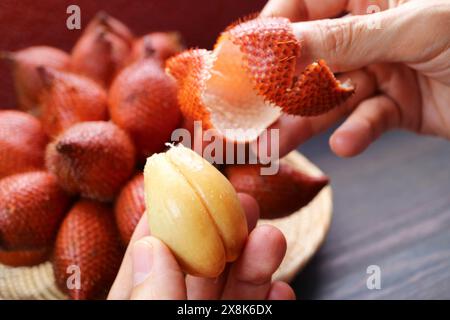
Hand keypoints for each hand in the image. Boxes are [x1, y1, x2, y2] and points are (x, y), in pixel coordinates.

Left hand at [108, 194, 294, 299]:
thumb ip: (149, 297)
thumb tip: (151, 245)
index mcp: (144, 303)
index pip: (149, 260)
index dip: (167, 220)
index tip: (184, 185)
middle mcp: (177, 309)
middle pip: (201, 269)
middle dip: (225, 232)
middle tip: (244, 202)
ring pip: (234, 291)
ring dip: (256, 263)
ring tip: (272, 238)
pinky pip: (258, 316)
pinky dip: (272, 302)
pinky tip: (281, 288)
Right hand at [262, 0, 449, 156]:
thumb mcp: (413, 28)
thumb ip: (347, 38)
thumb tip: (285, 44)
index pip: (308, 6)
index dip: (278, 30)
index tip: (250, 58)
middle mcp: (373, 31)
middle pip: (313, 59)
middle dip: (283, 88)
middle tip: (254, 114)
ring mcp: (382, 69)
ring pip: (333, 96)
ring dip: (306, 122)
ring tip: (276, 144)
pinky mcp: (395, 105)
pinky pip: (367, 119)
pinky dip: (356, 133)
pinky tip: (345, 144)